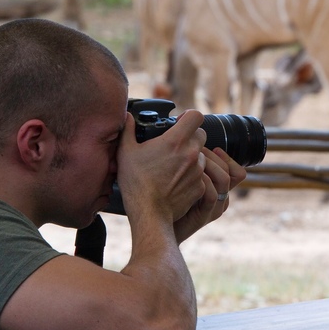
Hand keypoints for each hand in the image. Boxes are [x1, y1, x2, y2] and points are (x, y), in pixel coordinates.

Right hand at [116, 109, 208, 226]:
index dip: (189, 116)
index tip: (181, 122)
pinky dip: (192, 175)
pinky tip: (177, 180)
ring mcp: (198, 171)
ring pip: (202, 155)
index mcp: (175, 141)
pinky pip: (201, 174)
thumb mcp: (126, 152)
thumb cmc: (136, 182)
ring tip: (174, 165)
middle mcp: (191, 153)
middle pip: (201, 135)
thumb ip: (128, 130)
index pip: (196, 116)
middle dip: (190, 136)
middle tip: (175, 144)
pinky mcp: (200, 186)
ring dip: (192, 156)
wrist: (149, 213)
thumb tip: (128, 116)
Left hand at [173, 146, 246, 242]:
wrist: (155, 227)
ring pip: (224, 179)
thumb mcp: (179, 177)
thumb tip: (189, 140)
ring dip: (208, 164)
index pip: (238, 172)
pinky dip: (201, 180)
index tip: (211, 148)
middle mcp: (220, 200)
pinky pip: (211, 193)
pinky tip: (186, 174)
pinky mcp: (203, 216)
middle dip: (213, 157)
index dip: (227, 158)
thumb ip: (188, 163)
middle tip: (195, 151)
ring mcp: (213, 209)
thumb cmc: (164, 199)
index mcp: (219, 190)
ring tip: (191, 160)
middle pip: (233, 173)